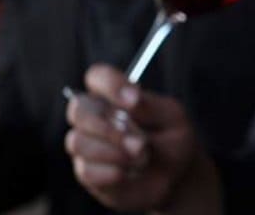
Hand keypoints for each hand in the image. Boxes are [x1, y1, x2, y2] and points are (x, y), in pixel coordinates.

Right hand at [65, 64, 218, 212]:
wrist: (176, 177)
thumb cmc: (172, 141)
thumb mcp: (172, 120)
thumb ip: (150, 108)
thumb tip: (131, 100)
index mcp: (115, 94)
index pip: (98, 77)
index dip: (110, 85)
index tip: (133, 100)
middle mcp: (95, 116)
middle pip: (78, 109)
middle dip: (109, 128)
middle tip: (140, 144)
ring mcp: (87, 144)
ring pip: (78, 141)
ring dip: (114, 152)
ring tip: (142, 159)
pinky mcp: (86, 172)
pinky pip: (86, 170)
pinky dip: (110, 173)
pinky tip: (128, 173)